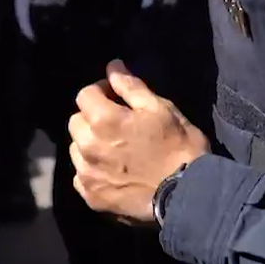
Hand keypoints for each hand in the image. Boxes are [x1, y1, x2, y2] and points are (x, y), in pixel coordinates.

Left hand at [69, 61, 207, 222]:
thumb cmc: (178, 146)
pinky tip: (112, 172)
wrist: (188, 195)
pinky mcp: (91, 197)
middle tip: (117, 123)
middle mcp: (87, 146)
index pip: (85, 94)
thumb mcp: (160, 108)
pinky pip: (81, 176)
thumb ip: (130, 86)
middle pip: (76, 121)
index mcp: (103, 120)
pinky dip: (92, 170)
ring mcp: (87, 174)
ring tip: (115, 150)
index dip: (101, 91)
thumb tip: (112, 66)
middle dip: (92, 117)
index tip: (116, 97)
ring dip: (89, 144)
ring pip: (76, 149)